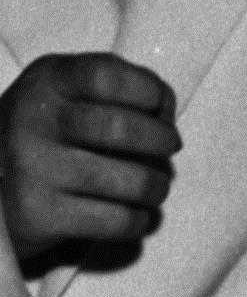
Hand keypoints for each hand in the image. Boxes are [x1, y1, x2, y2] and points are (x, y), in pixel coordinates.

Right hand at [2, 52, 178, 266]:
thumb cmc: (53, 133)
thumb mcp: (72, 93)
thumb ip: (122, 86)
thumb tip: (164, 106)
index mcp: (46, 82)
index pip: (105, 76)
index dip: (147, 91)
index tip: (156, 108)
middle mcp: (32, 118)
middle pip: (120, 128)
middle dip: (161, 142)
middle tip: (166, 151)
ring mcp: (32, 166)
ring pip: (131, 180)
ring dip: (156, 186)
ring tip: (151, 186)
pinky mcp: (39, 213)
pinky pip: (118, 220)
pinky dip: (139, 220)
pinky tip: (131, 212)